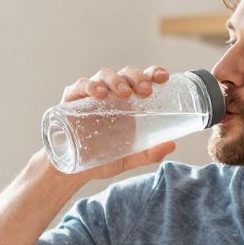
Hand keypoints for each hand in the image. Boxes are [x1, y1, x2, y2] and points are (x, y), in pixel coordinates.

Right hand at [45, 66, 179, 179]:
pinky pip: (81, 85)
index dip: (153, 74)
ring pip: (105, 75)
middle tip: (145, 91)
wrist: (72, 169)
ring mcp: (91, 93)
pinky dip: (90, 86)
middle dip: (137, 78)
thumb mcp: (127, 158)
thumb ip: (148, 154)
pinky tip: (99, 94)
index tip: (164, 78)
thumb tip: (171, 145)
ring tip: (124, 93)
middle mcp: (111, 93)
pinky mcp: (72, 98)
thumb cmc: (101, 158)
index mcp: (128, 102)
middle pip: (126, 74)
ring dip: (116, 80)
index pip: (142, 80)